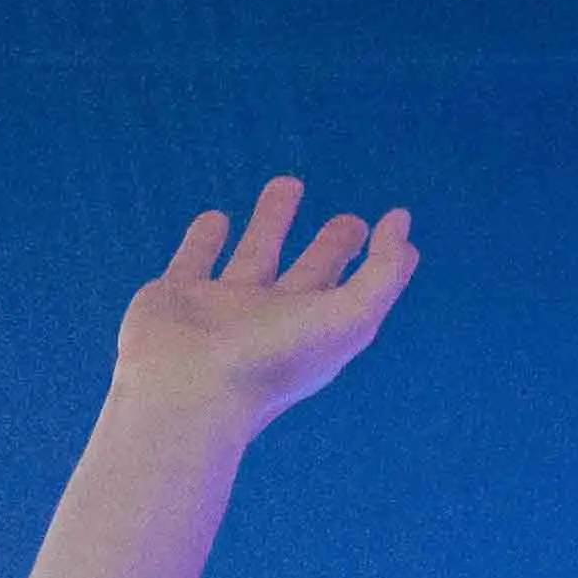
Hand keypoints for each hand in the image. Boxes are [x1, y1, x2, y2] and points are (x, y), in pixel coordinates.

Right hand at [114, 177, 414, 434]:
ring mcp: (222, 311)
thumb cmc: (271, 361)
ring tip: (288, 184)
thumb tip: (402, 222)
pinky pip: (193, 260)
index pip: (353, 293)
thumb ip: (382, 273)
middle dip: (331, 248)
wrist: (185, 392)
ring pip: (254, 256)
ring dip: (272, 222)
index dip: (377, 263)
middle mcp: (271, 323)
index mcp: (313, 335)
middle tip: (350, 220)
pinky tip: (216, 218)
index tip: (391, 229)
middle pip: (309, 277)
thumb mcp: (348, 319)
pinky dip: (203, 239)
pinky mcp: (174, 297)